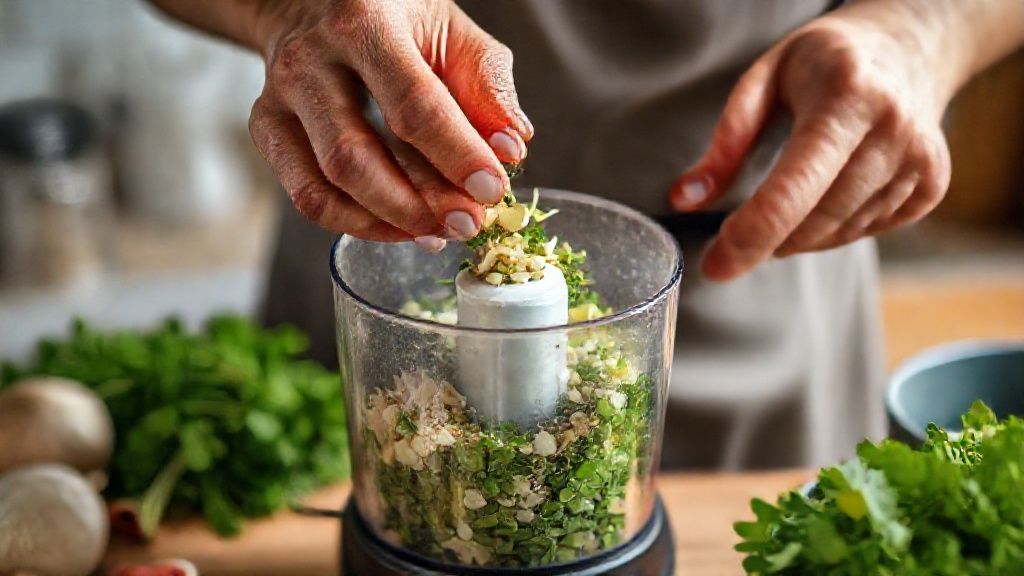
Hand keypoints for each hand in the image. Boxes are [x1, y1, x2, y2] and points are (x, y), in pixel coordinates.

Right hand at [247, 0, 531, 246]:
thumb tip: (510, 149)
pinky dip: (356, 224)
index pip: (414, 103)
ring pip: (326, 183)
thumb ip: (488, 86)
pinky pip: (307, 195)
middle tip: (465, 225)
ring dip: (388, 221)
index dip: (457, 155)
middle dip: (417, 203)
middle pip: (357, 154)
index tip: (493, 190)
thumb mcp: (452, 31)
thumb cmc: (395, 19)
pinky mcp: (266, 128)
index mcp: (365, 23)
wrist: (313, 0)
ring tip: (436, 232)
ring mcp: (281, 97)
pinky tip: (399, 228)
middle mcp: (312, 60)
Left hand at [670, 1, 955, 280]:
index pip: (793, 189)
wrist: (910, 45)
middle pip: (815, 221)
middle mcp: (892, 129)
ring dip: (797, 236)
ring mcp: (920, 160)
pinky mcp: (932, 185)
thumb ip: (725, 142)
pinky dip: (831, 230)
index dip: (749, 237)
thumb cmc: (824, 61)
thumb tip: (683, 199)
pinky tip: (827, 194)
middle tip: (734, 239)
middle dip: (766, 242)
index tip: (715, 266)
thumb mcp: (764, 79)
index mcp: (847, 96)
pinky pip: (865, 232)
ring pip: (839, 234)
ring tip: (786, 199)